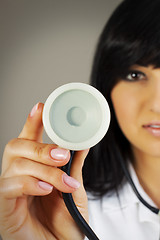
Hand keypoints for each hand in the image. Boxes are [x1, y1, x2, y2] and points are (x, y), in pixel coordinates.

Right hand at [0, 103, 88, 239]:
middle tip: (61, 154)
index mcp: (35, 169)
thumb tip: (82, 145)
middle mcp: (19, 175)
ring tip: (62, 182)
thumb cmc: (64, 224)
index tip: (40, 107)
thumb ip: (74, 167)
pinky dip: (29, 184)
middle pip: (16, 146)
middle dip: (39, 146)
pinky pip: (8, 186)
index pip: (29, 139)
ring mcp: (10, 189)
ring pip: (16, 164)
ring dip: (44, 170)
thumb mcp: (73, 190)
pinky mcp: (3, 206)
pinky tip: (45, 189)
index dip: (32, 122)